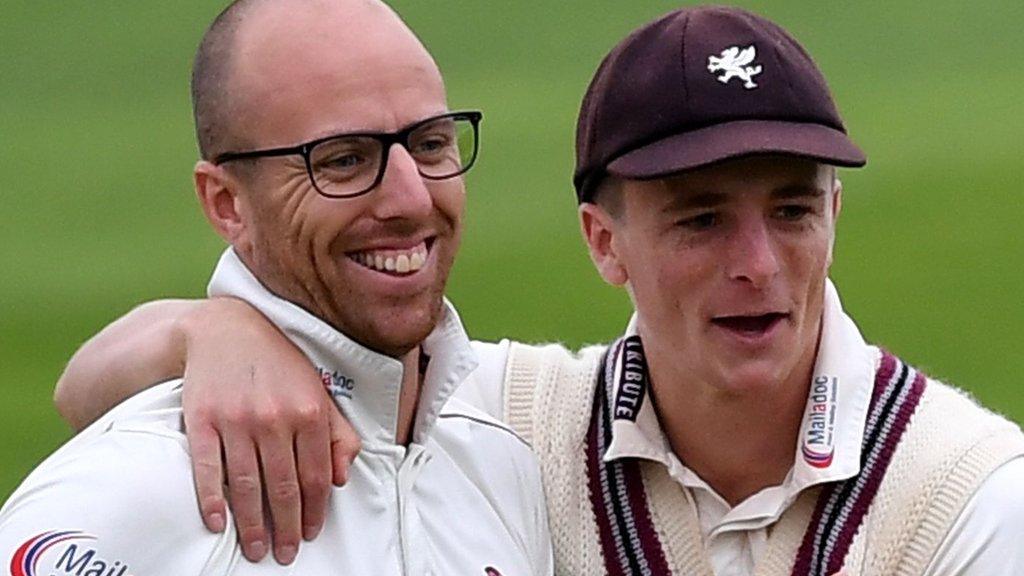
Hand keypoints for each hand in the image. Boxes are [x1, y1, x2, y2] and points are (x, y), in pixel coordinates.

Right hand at [178, 298, 360, 564]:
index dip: (314, 511)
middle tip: (282, 555)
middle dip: (284, 528)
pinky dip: (212, 499)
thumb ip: (337, 433)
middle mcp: (275, 417)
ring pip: (246, 484)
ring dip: (251, 524)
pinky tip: (218, 523)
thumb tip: (343, 477)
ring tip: (255, 549)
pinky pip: (206, 468)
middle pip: (282, 487)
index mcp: (309, 411)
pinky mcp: (201, 419)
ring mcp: (236, 419)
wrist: (227, 328)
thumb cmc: (279, 363)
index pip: (316, 476)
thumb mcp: (318, 391)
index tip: (309, 534)